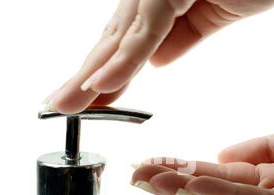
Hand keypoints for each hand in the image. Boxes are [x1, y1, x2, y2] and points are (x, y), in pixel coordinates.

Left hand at [45, 0, 273, 113]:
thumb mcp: (214, 15)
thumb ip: (182, 38)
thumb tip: (156, 62)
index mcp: (160, 1)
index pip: (125, 44)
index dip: (105, 73)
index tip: (88, 99)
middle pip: (112, 43)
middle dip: (85, 79)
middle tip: (59, 106)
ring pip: (120, 39)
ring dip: (91, 77)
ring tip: (67, 105)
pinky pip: (146, 32)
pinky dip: (124, 62)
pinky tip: (101, 87)